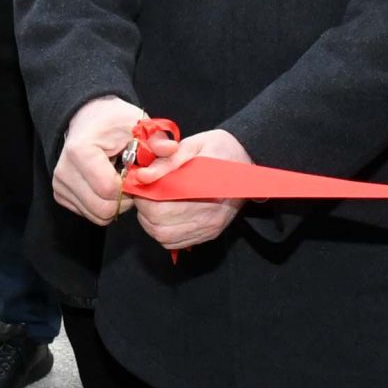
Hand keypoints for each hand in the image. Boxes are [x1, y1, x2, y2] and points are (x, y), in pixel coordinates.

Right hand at [52, 95, 142, 224]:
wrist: (89, 118)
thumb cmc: (114, 121)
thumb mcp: (138, 124)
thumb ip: (155, 140)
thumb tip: (171, 149)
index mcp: (81, 152)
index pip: (110, 190)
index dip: (131, 188)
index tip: (138, 174)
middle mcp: (64, 171)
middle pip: (102, 209)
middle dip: (124, 200)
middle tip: (132, 182)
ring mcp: (59, 184)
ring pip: (96, 216)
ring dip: (114, 204)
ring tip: (119, 181)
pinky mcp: (60, 193)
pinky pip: (88, 213)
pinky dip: (102, 204)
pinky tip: (106, 184)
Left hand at [133, 128, 246, 251]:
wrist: (248, 161)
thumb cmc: (220, 149)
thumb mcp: (194, 144)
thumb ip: (167, 160)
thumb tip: (143, 176)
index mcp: (205, 189)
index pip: (161, 205)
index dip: (143, 195)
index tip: (139, 182)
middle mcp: (209, 215)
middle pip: (160, 223)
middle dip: (143, 208)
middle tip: (143, 192)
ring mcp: (209, 227)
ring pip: (164, 236)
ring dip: (149, 221)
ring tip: (151, 202)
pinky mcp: (209, 234)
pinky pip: (174, 242)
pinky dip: (161, 231)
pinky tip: (164, 215)